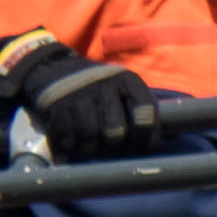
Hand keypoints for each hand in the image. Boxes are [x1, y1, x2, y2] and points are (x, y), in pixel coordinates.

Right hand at [0, 34, 163, 158]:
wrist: (51, 68)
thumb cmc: (96, 88)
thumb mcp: (121, 88)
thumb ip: (140, 110)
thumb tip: (164, 140)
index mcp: (126, 80)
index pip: (146, 114)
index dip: (146, 136)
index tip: (139, 144)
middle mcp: (104, 84)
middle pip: (115, 133)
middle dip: (113, 144)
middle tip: (108, 143)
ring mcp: (78, 93)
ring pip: (89, 139)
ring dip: (89, 148)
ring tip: (89, 144)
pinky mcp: (56, 103)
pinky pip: (66, 138)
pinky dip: (68, 146)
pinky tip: (70, 141)